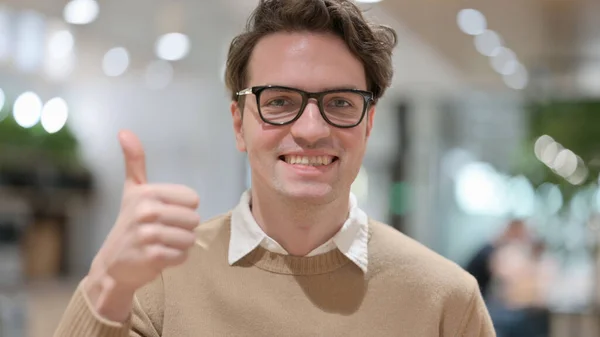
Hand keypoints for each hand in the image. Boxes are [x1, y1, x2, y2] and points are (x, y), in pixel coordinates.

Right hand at [84, 130, 199, 321]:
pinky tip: (159, 257)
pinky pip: (183, 256)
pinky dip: (175, 259)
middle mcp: (146, 211)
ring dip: (180, 245)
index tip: (164, 214)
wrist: (112, 265)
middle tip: (162, 232)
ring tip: (161, 244)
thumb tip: (124, 131)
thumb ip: (134, 162)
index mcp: (146, 193)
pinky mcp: (152, 257)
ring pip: (190, 239)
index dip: (183, 209)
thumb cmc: (129, 224)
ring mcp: (148, 235)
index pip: (193, 199)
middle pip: (194, 219)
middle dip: (182, 229)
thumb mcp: (132, 190)